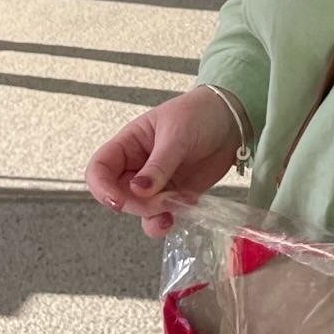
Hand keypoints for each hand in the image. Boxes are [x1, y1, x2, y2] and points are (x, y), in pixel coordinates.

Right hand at [84, 88, 240, 237]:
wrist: (233, 120)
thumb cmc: (200, 114)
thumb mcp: (178, 133)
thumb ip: (159, 164)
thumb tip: (138, 191)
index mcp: (129, 143)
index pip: (99, 169)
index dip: (101, 188)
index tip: (119, 201)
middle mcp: (137, 166)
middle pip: (118, 195)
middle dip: (139, 204)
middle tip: (166, 199)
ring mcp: (155, 183)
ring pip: (139, 211)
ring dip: (154, 215)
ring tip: (180, 204)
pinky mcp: (174, 195)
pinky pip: (161, 216)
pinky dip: (169, 219)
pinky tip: (187, 209)